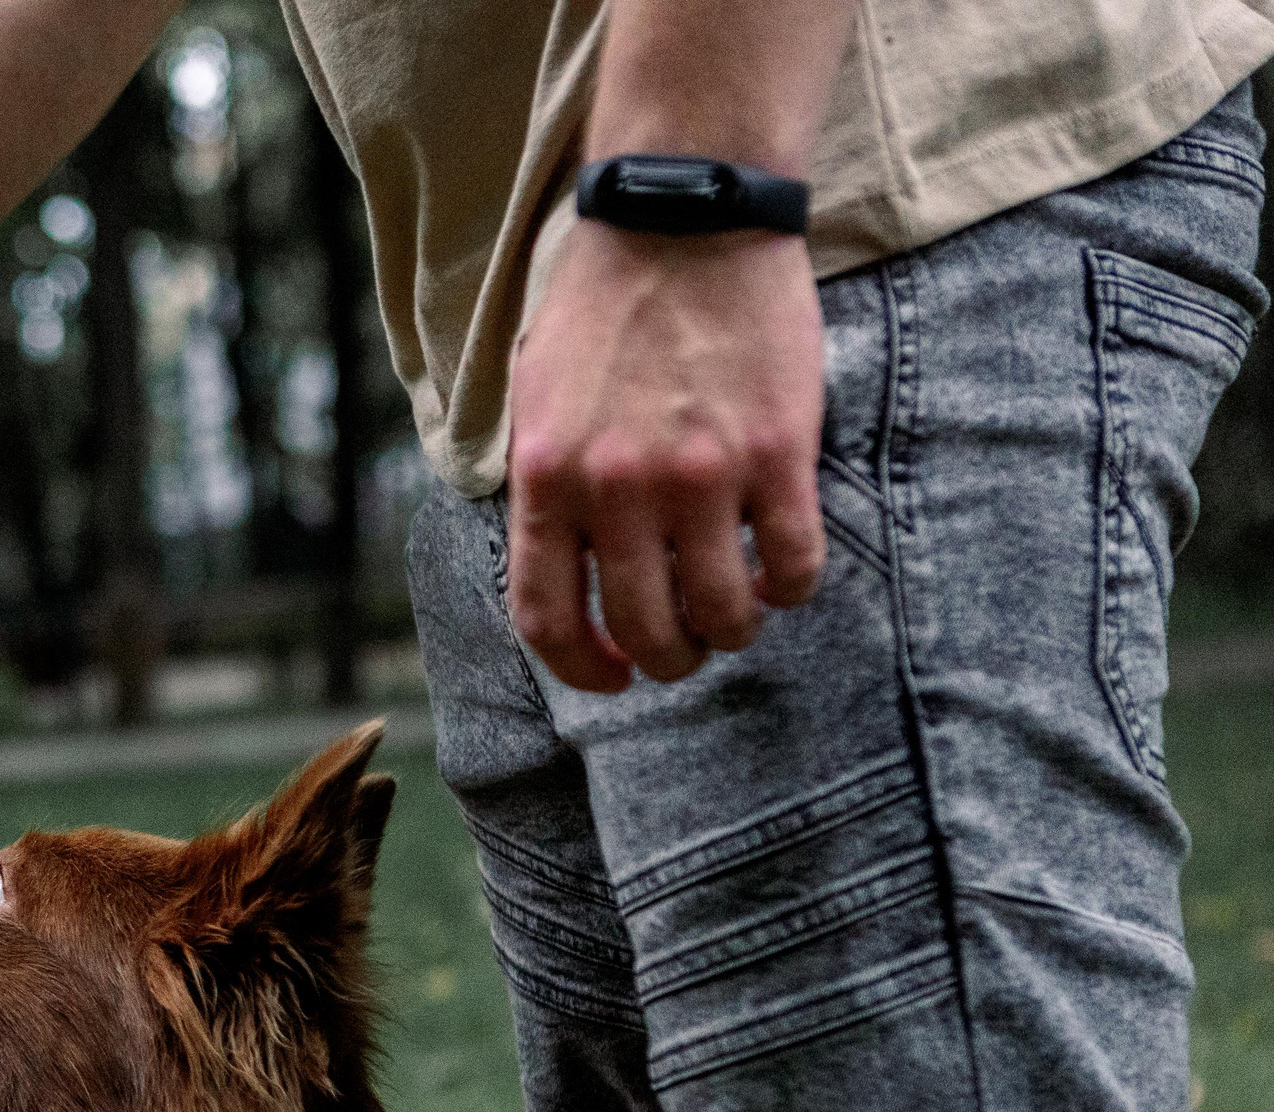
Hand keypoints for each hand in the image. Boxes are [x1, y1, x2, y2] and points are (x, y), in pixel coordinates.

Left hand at [505, 223, 827, 691]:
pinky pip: (792, 564)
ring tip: (736, 614)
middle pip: (644, 631)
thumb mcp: (536, 400)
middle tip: (685, 646)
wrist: (686, 219)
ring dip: (731, 631)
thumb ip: (543, 487)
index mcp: (546, 479)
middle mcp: (617, 489)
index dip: (581, 668)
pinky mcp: (777, 453)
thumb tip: (565, 573)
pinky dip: (789, 588)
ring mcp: (700, 475)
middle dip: (668, 657)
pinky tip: (783, 574)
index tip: (612, 675)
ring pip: (723, 613)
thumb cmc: (605, 307)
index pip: (547, 619)